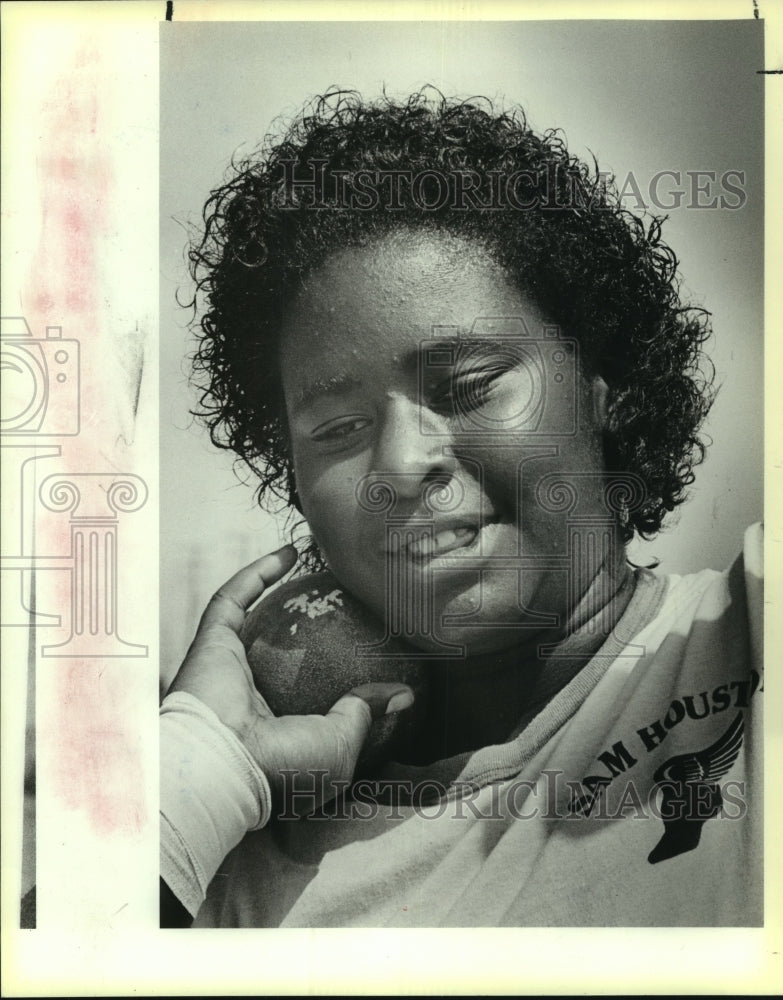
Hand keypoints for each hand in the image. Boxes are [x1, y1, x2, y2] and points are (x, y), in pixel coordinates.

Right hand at [167, 546, 414, 810]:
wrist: (224, 764)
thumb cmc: (285, 766)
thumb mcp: (341, 745)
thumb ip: (366, 713)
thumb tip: (405, 696)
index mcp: (279, 726)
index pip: (310, 690)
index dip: (337, 667)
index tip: (372, 642)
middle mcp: (252, 694)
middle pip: (282, 646)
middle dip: (308, 618)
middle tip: (342, 595)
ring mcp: (229, 666)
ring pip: (256, 615)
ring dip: (281, 586)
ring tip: (316, 563)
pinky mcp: (211, 642)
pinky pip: (235, 598)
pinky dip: (258, 573)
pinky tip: (290, 554)